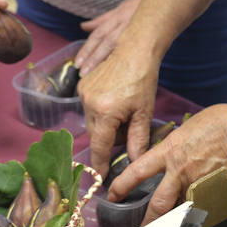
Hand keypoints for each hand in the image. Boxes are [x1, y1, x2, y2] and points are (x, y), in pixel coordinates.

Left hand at [74, 0, 144, 74]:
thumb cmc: (143, 3)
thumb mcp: (122, 8)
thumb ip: (102, 20)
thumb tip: (83, 27)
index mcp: (117, 17)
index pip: (98, 34)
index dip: (87, 49)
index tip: (78, 63)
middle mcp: (125, 23)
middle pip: (106, 42)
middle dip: (93, 58)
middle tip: (83, 73)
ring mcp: (136, 30)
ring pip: (117, 46)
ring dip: (104, 60)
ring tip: (95, 75)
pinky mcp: (148, 38)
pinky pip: (133, 50)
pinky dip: (123, 60)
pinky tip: (118, 72)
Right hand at [77, 41, 159, 178]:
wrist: (135, 49)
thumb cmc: (143, 80)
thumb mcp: (144, 113)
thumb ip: (138, 140)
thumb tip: (134, 162)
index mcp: (105, 113)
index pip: (99, 147)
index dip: (100, 164)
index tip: (101, 177)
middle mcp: (89, 104)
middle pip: (96, 135)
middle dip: (108, 141)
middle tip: (127, 134)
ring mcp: (83, 93)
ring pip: (92, 122)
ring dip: (105, 126)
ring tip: (124, 115)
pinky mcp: (82, 85)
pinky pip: (89, 108)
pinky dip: (101, 112)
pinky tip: (116, 104)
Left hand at [107, 104, 226, 222]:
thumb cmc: (220, 120)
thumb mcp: (188, 128)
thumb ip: (177, 143)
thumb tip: (175, 150)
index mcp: (170, 151)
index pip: (138, 171)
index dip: (123, 185)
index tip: (113, 195)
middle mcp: (180, 172)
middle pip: (158, 205)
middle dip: (147, 223)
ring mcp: (199, 186)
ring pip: (181, 212)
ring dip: (174, 224)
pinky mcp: (216, 194)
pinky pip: (203, 210)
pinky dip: (199, 217)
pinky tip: (197, 226)